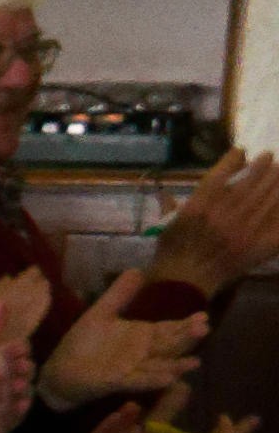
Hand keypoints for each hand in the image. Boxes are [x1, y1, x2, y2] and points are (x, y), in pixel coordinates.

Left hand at [44, 270, 208, 410]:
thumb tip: (137, 270)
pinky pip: (138, 381)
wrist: (60, 370)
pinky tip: (169, 378)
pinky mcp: (117, 382)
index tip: (203, 316)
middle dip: (186, 339)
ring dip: (176, 364)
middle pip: (169, 345)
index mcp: (142, 335)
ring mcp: (133, 369)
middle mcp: (143, 353)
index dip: (185, 324)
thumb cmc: (83, 343)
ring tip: (195, 362)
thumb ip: (119, 295)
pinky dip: (153, 380)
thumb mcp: (101, 313)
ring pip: (160, 365)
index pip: (169, 329)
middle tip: (204, 329)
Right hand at [149, 152, 278, 293]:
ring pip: (268, 197)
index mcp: (199, 204)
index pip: (222, 172)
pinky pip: (276, 223)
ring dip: (275, 182)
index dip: (235, 157)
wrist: (184, 282)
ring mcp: (243, 228)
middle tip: (269, 157)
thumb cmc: (171, 252)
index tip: (241, 151)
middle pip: (251, 180)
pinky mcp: (256, 244)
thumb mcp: (166, 224)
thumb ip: (170, 206)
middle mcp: (224, 212)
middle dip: (263, 165)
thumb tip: (164, 192)